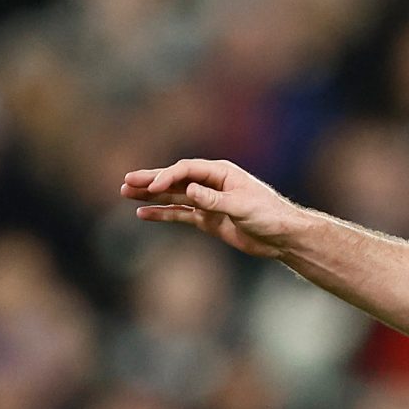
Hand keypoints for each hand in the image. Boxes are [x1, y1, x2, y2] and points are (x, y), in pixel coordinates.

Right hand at [121, 158, 303, 258]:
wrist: (283, 237)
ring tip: (126, 193)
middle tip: (126, 181)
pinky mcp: (208, 220)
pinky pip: (180, 214)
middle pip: (175, 179)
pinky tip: (143, 214)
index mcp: (221, 173)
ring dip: (151, 196)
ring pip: (173, 196)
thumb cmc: (269, 215)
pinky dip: (162, 214)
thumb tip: (189, 191)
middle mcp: (211, 184)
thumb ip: (213, 200)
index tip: (152, 187)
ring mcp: (207, 202)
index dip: (167, 177)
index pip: (186, 171)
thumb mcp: (242, 207)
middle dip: (150, 180)